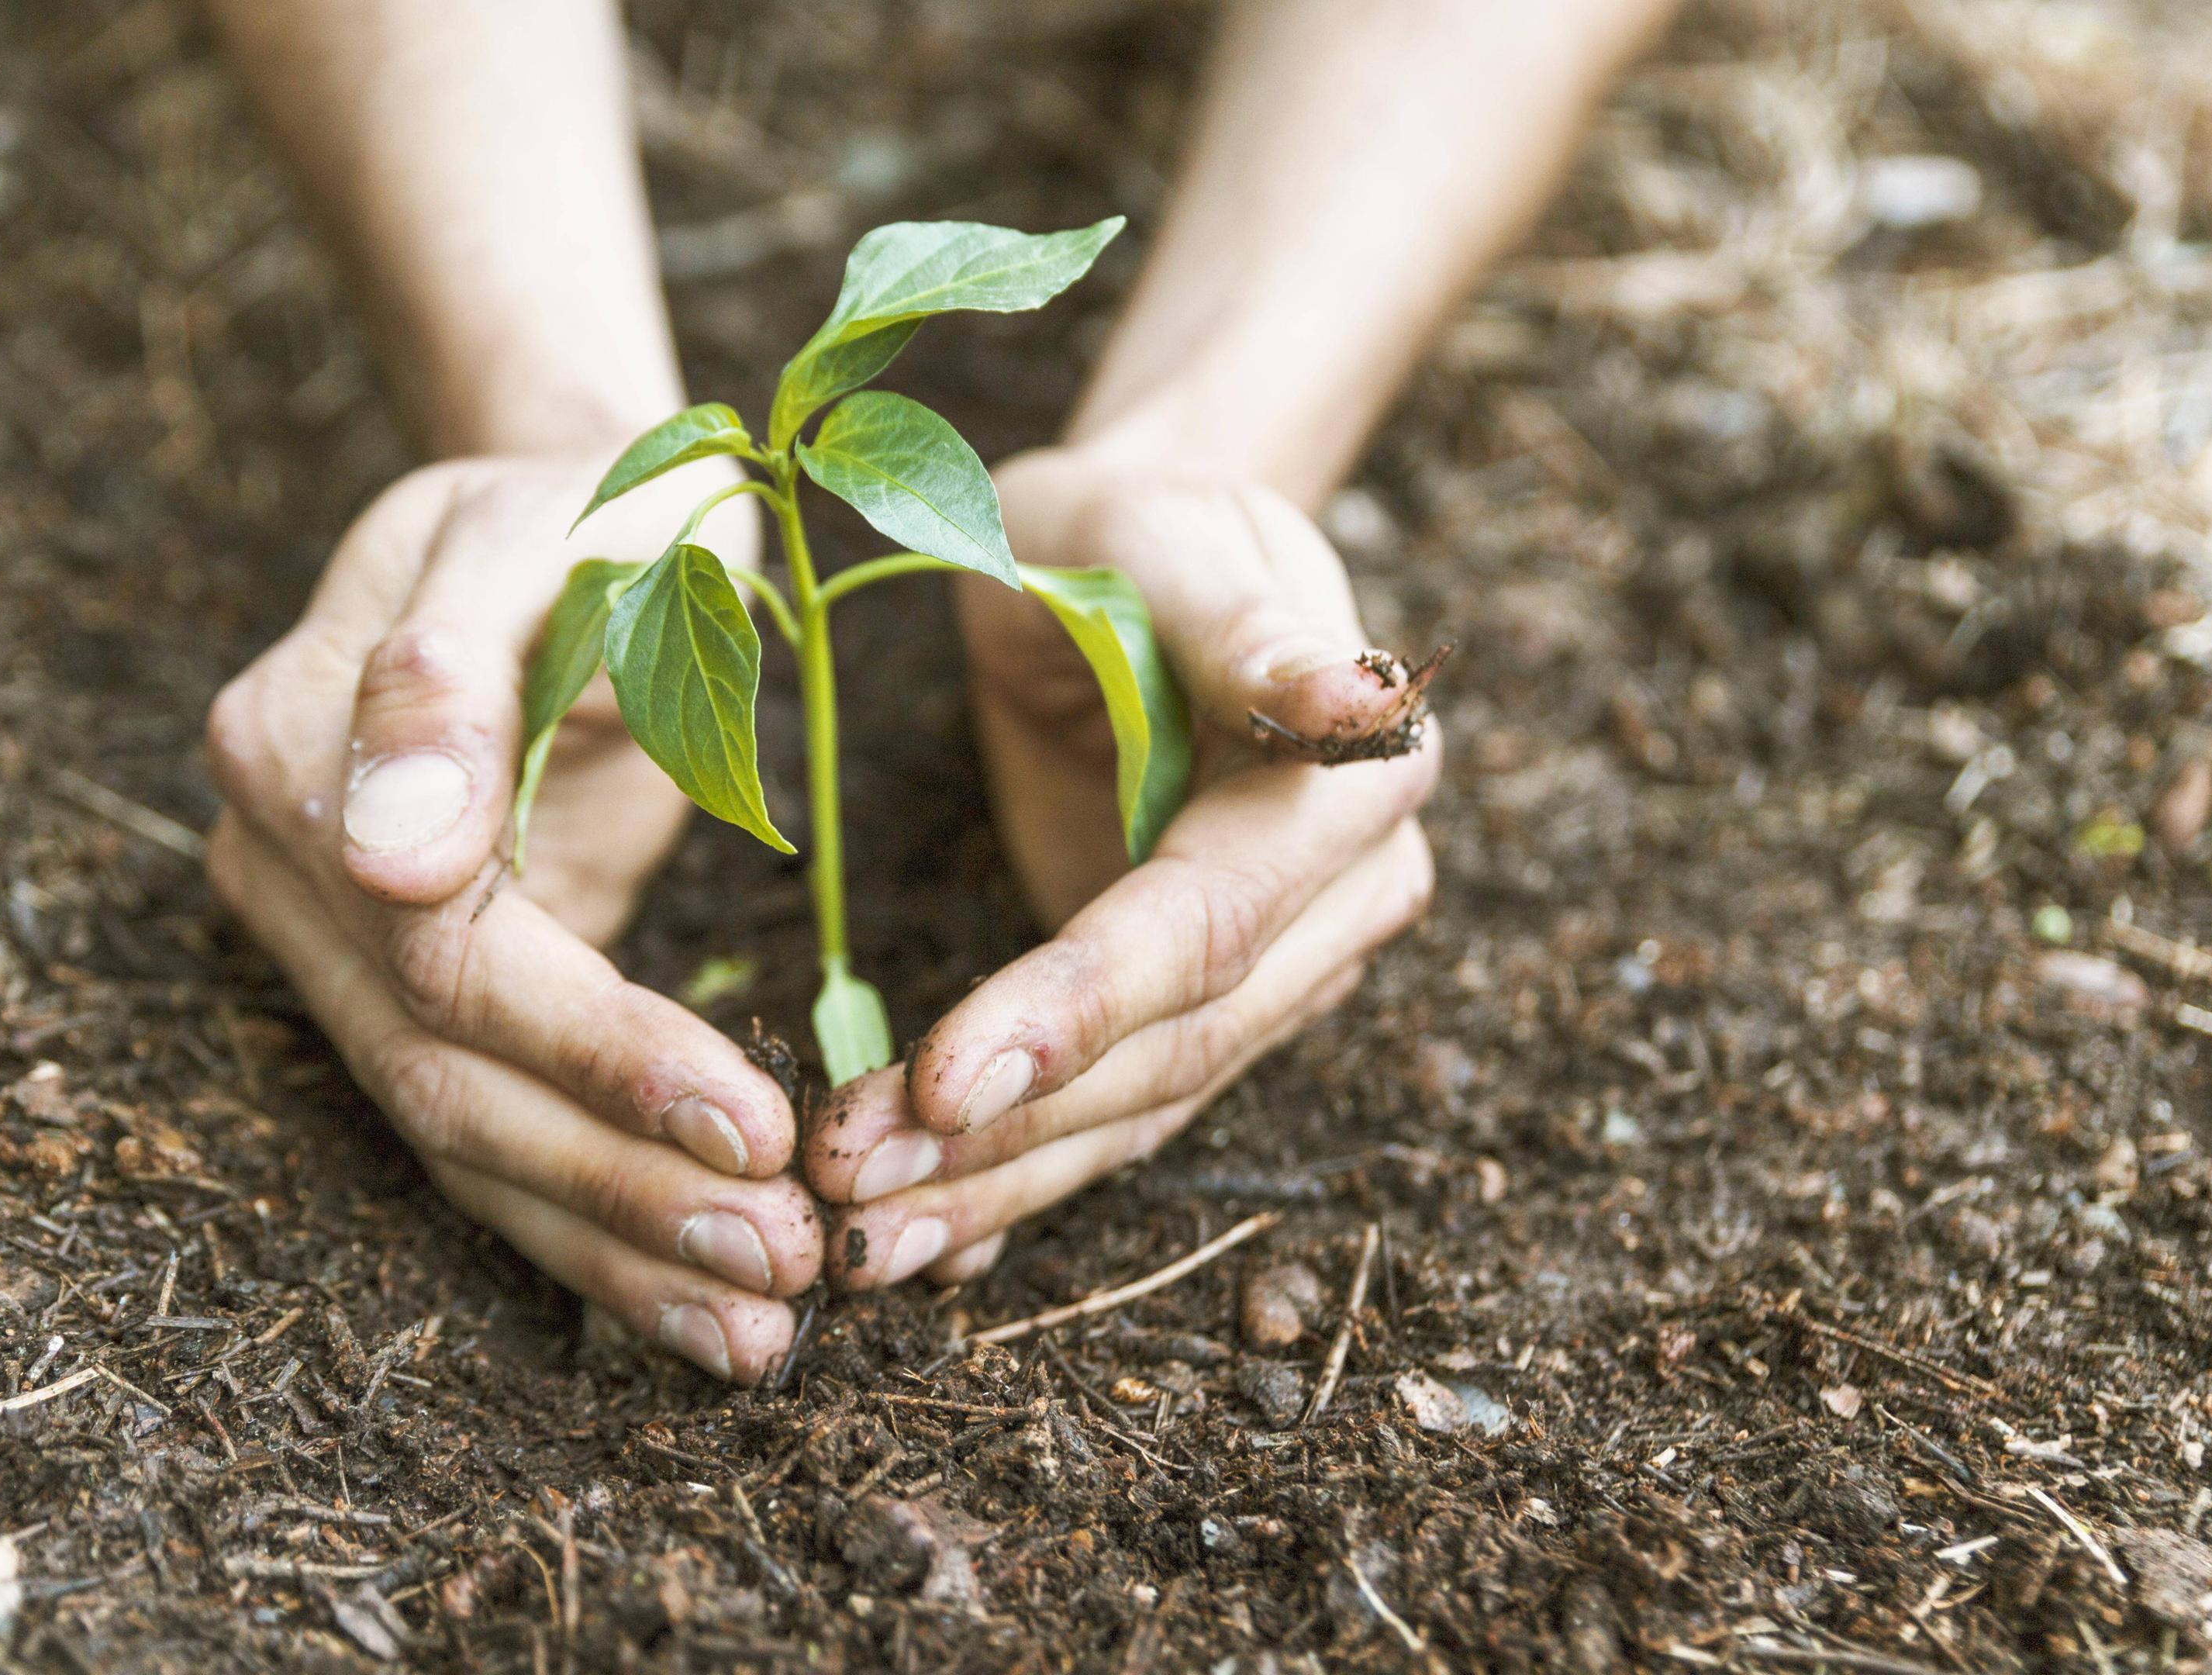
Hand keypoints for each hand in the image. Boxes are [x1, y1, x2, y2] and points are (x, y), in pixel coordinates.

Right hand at [206, 454, 818, 1380]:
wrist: (574, 512)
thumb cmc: (595, 503)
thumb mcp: (550, 531)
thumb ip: (454, 676)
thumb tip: (386, 859)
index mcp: (294, 741)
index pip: (444, 951)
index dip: (598, 1050)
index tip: (756, 1123)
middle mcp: (281, 862)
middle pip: (444, 1072)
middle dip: (619, 1183)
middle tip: (788, 1265)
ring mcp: (326, 942)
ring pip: (459, 1137)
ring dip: (612, 1245)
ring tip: (763, 1327)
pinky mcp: (401, 996)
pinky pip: (488, 1134)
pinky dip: (596, 1226)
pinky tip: (703, 1306)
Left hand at [804, 446, 1440, 1287]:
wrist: (1127, 560)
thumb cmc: (1126, 529)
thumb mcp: (1157, 535)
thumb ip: (1244, 618)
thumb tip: (1365, 702)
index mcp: (1348, 790)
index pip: (1203, 926)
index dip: (1077, 1009)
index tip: (939, 1080)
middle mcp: (1341, 902)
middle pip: (1174, 1050)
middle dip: (1010, 1131)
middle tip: (846, 1183)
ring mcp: (1280, 971)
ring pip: (1142, 1109)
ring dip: (1001, 1186)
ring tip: (858, 1242)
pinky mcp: (1201, 1009)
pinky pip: (1115, 1114)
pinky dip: (1016, 1182)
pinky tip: (922, 1243)